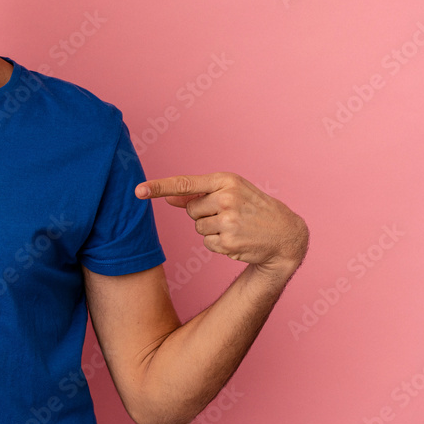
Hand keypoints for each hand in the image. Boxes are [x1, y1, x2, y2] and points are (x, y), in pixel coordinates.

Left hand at [136, 172, 308, 276]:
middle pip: (191, 210)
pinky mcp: (229, 242)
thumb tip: (168, 198)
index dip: (158, 187)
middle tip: (230, 214)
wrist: (285, 234)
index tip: (137, 191)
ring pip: (197, 227)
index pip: (185, 183)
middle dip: (205, 213)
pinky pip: (206, 243)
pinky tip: (238, 239)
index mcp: (225, 180)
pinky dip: (218, 243)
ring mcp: (228, 221)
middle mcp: (226, 198)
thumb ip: (198, 193)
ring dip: (212, 229)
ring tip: (236, 226)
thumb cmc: (253, 208)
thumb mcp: (230, 192)